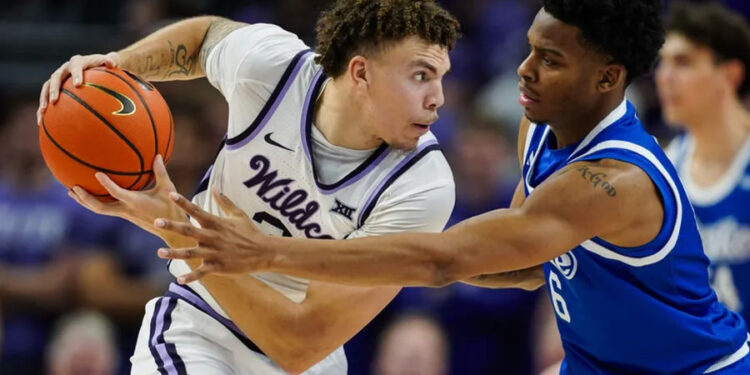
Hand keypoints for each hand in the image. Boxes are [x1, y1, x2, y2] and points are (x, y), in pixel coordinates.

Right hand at [38, 52, 119, 124]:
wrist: (96, 66)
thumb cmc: (105, 66)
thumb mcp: (110, 62)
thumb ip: (111, 61)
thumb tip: (111, 63)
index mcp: (78, 62)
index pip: (76, 66)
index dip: (76, 74)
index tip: (78, 85)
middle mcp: (65, 68)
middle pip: (56, 77)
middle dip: (54, 89)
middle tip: (55, 101)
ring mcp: (58, 77)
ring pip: (47, 86)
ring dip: (44, 98)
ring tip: (43, 111)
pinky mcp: (55, 87)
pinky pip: (46, 96)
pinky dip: (43, 108)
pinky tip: (41, 121)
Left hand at [68, 155, 187, 241]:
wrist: (170, 230)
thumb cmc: (170, 208)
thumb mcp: (168, 188)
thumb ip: (161, 172)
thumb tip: (156, 155)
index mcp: (135, 202)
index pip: (117, 193)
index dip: (106, 184)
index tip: (96, 174)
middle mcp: (126, 210)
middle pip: (99, 207)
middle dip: (85, 198)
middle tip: (73, 187)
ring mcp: (123, 214)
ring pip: (99, 209)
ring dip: (84, 201)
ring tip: (72, 191)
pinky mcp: (123, 215)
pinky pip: (105, 208)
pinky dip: (94, 202)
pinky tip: (89, 194)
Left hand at [154, 188, 271, 283]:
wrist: (264, 252)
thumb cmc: (250, 232)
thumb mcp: (239, 214)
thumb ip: (224, 202)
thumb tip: (214, 188)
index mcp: (217, 223)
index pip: (197, 211)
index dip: (184, 203)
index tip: (171, 195)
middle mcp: (213, 237)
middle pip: (189, 230)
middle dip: (172, 226)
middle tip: (157, 222)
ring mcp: (215, 253)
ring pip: (191, 253)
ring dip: (174, 253)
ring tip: (159, 252)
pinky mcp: (219, 266)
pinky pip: (202, 272)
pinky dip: (191, 277)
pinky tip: (179, 280)